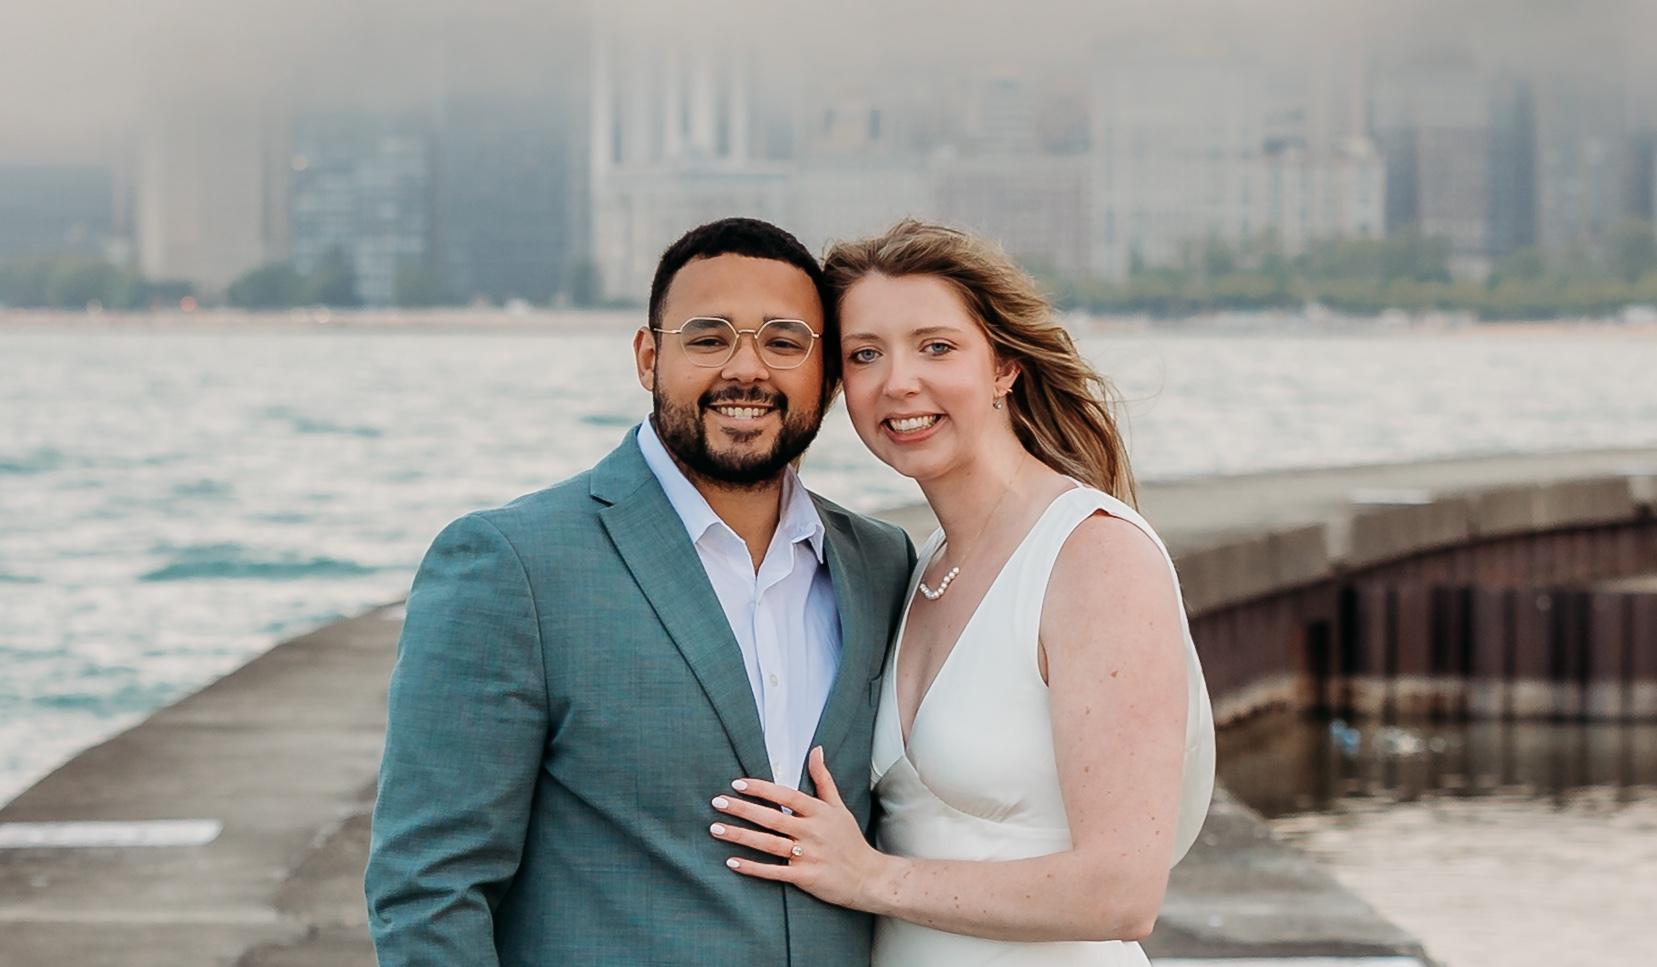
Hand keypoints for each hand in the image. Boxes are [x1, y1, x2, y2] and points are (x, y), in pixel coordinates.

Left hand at [711, 746, 893, 909]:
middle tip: (717, 802)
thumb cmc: (850, 840)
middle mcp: (812, 832)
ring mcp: (808, 855)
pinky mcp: (805, 877)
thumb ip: (823, 779)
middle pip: (772, 818)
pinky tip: (732, 862)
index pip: (786, 796)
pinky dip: (752, 868)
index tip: (737, 783)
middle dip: (743, 809)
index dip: (762, 789)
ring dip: (740, 836)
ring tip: (716, 829)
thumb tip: (816, 749)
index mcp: (819, 812)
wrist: (869, 877)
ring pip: (768, 844)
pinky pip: (774, 872)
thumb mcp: (839, 807)